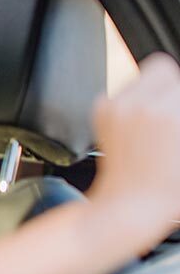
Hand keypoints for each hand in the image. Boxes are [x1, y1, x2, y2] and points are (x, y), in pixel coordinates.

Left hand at [88, 53, 179, 240]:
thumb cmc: (166, 188)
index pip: (179, 81)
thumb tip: (175, 109)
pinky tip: (140, 126)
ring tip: (159, 121)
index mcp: (169, 114)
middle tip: (173, 113)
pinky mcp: (102, 112)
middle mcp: (140, 106)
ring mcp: (116, 108)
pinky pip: (124, 91)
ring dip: (155, 91)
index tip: (177, 113)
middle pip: (163, 68)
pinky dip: (134, 101)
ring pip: (143, 76)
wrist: (128, 204)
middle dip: (173, 87)